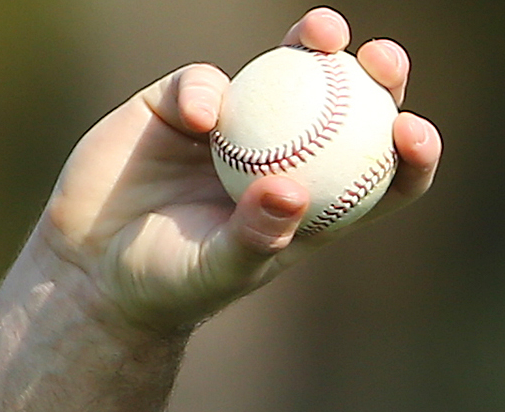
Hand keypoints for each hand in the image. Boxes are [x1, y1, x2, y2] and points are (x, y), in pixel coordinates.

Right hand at [39, 9, 439, 336]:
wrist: (91, 267)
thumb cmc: (169, 284)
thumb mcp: (217, 270)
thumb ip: (255, 236)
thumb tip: (293, 192)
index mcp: (318, 206)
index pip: (384, 178)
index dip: (411, 152)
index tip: (412, 131)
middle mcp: (286, 158)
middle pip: (348, 110)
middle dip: (376, 76)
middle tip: (384, 59)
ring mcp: (237, 126)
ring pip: (285, 74)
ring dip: (311, 45)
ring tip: (325, 33)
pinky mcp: (179, 104)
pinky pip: (204, 82)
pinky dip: (205, 91)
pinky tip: (199, 118)